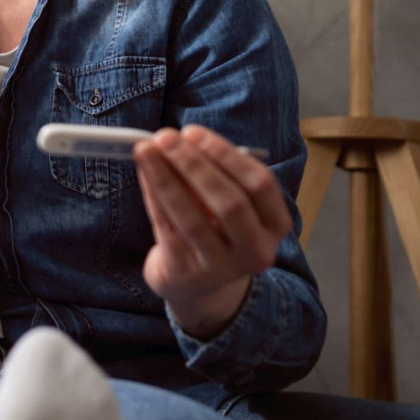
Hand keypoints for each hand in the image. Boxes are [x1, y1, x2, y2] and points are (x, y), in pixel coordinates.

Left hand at [134, 125, 290, 338]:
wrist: (198, 287)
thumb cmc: (215, 232)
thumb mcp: (227, 206)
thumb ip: (213, 175)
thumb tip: (176, 140)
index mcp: (275, 225)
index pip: (260, 184)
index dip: (226, 155)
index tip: (193, 132)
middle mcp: (256, 250)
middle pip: (230, 202)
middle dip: (194, 165)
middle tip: (165, 137)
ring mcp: (222, 267)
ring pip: (192, 217)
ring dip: (166, 178)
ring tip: (145, 150)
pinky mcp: (187, 273)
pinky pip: (167, 228)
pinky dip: (154, 196)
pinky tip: (144, 174)